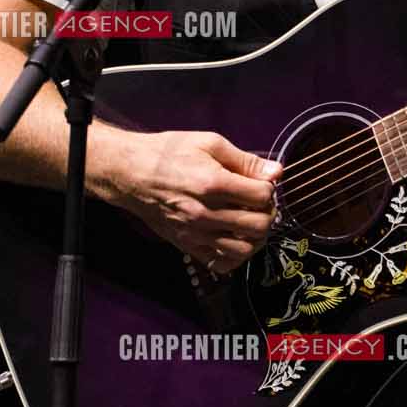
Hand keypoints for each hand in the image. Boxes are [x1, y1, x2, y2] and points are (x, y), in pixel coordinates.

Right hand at [96, 128, 281, 273]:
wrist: (129, 174)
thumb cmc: (168, 153)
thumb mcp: (209, 143)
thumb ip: (246, 160)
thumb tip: (276, 173)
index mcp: (212, 184)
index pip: (262, 196)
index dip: (268, 188)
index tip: (261, 183)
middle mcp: (204, 213)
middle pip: (259, 225)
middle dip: (267, 212)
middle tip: (259, 203)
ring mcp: (195, 233)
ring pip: (245, 248)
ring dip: (256, 235)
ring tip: (250, 220)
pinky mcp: (186, 245)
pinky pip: (222, 263)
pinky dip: (237, 254)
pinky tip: (235, 237)